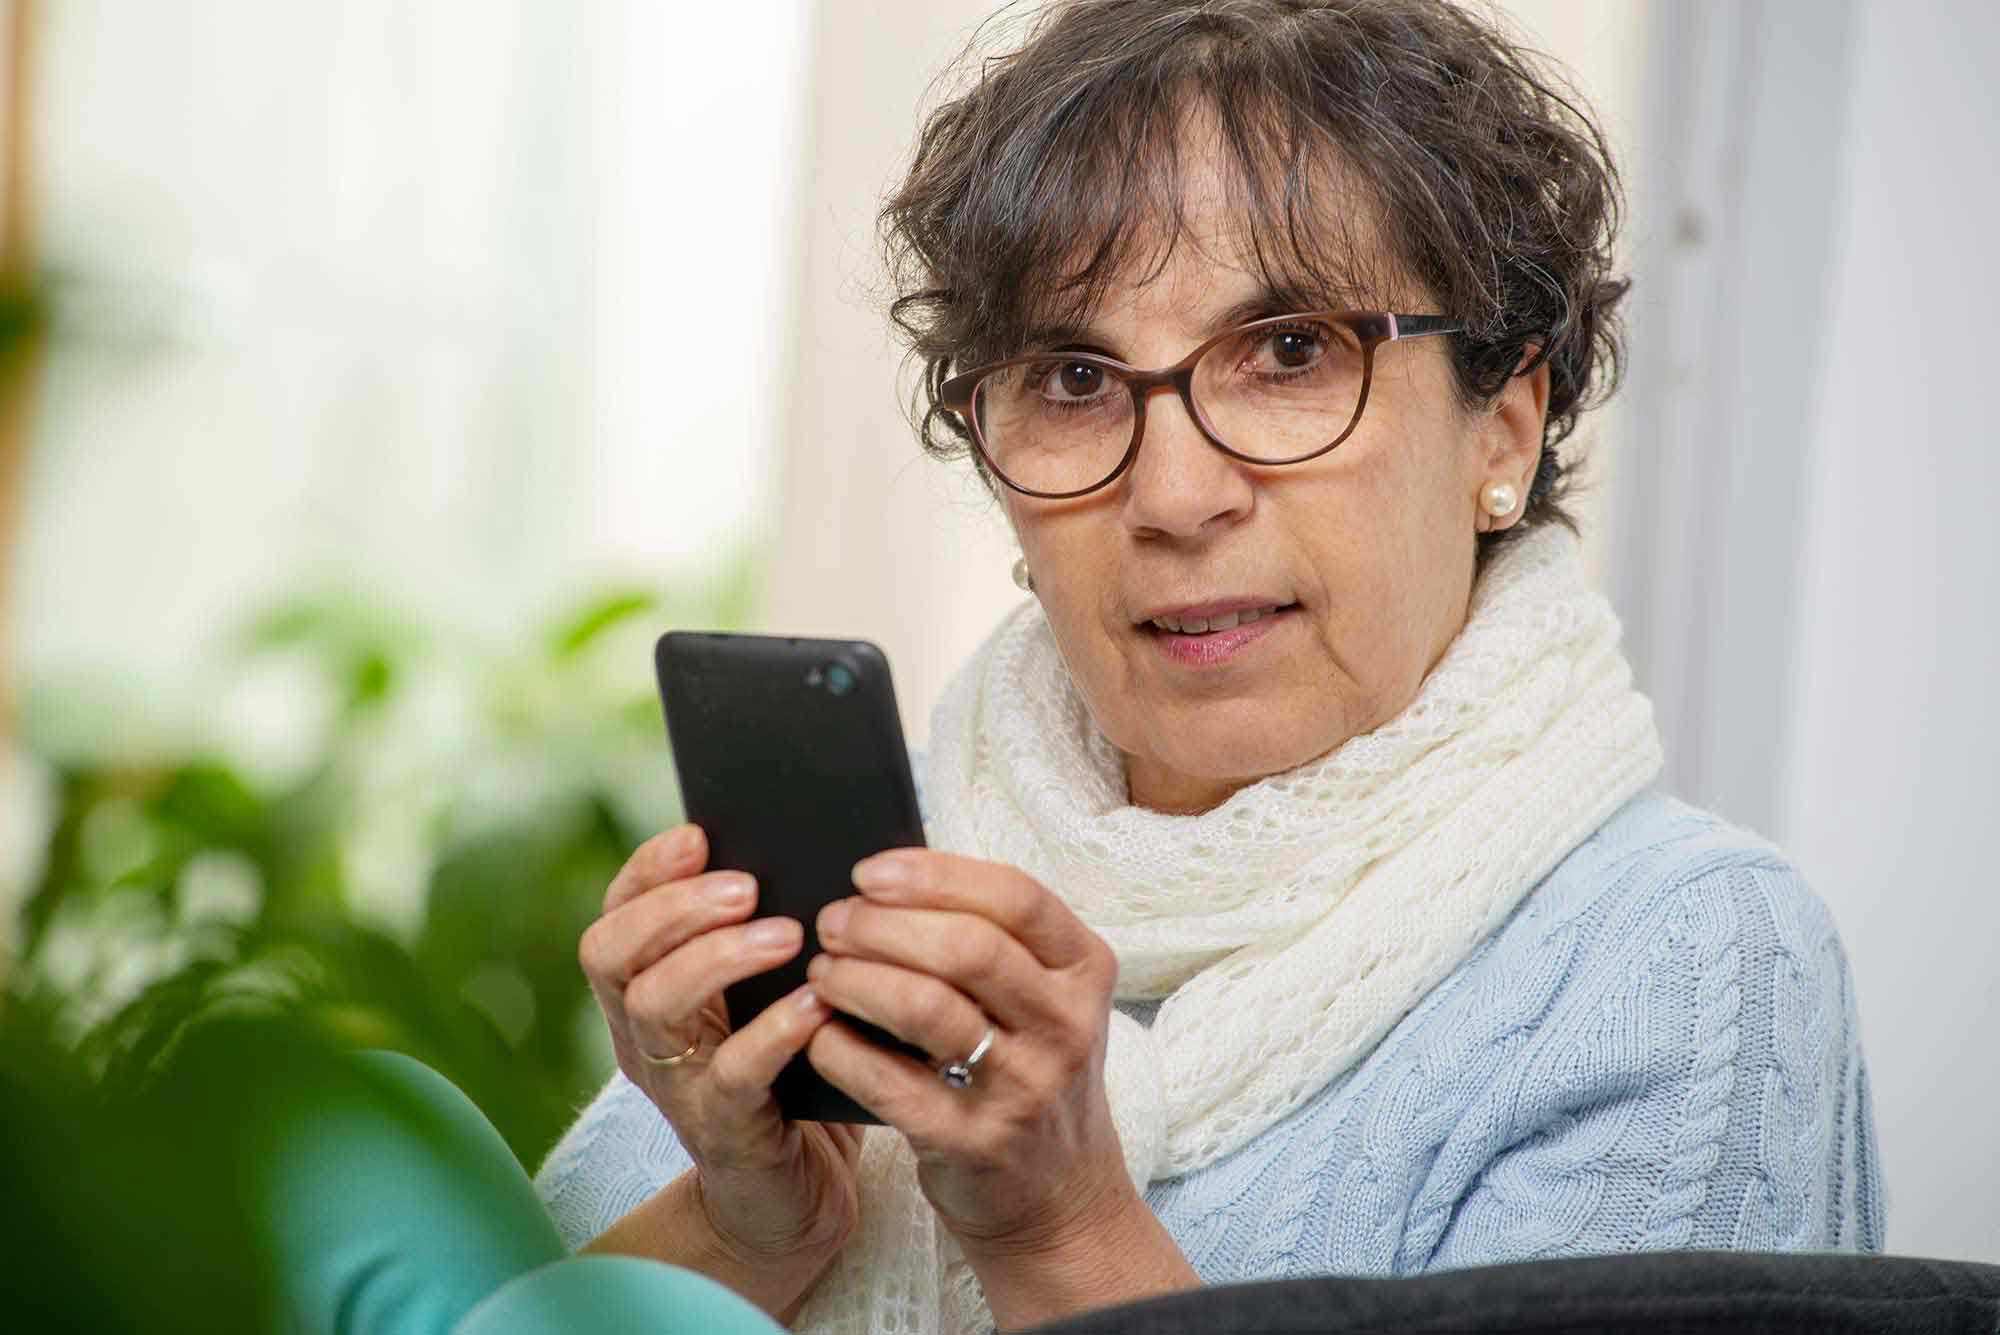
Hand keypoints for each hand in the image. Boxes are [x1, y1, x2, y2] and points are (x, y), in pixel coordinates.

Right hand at [579, 825, 864, 1281]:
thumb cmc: (787, 1070)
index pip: (617, 913)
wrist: (794, 1193)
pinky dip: (772, 1033)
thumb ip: (764, 929)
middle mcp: (643, 1033)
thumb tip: (806, 843)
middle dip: (674, 907)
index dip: (648, 870)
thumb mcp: (763, 991)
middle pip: (612, 953)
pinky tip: (814, 1006)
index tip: (699, 834)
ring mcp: (676, 1083)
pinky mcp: (725, 1129)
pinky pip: (732, 1075)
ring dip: (717, 958)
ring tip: (786, 934)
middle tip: (747, 886)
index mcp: (645, 987)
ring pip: (656, 1006)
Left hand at [801, 848, 1135, 1255]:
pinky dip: (843, 1049)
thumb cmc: (1032, 1070)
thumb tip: (888, 881)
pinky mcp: (975, 1142)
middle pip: (967, 947)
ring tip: (823, 970)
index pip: (1014, 897)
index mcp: (1083, 970)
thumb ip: (993, 939)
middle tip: (833, 921)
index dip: (934, 875)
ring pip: (926, 1007)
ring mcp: (1024, 1087)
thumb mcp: (1043, 999)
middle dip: (884, 925)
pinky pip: (891, 1081)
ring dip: (857, 979)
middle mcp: (1064, 1025)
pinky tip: (820, 1033)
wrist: (1060, 1195)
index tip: (870, 872)